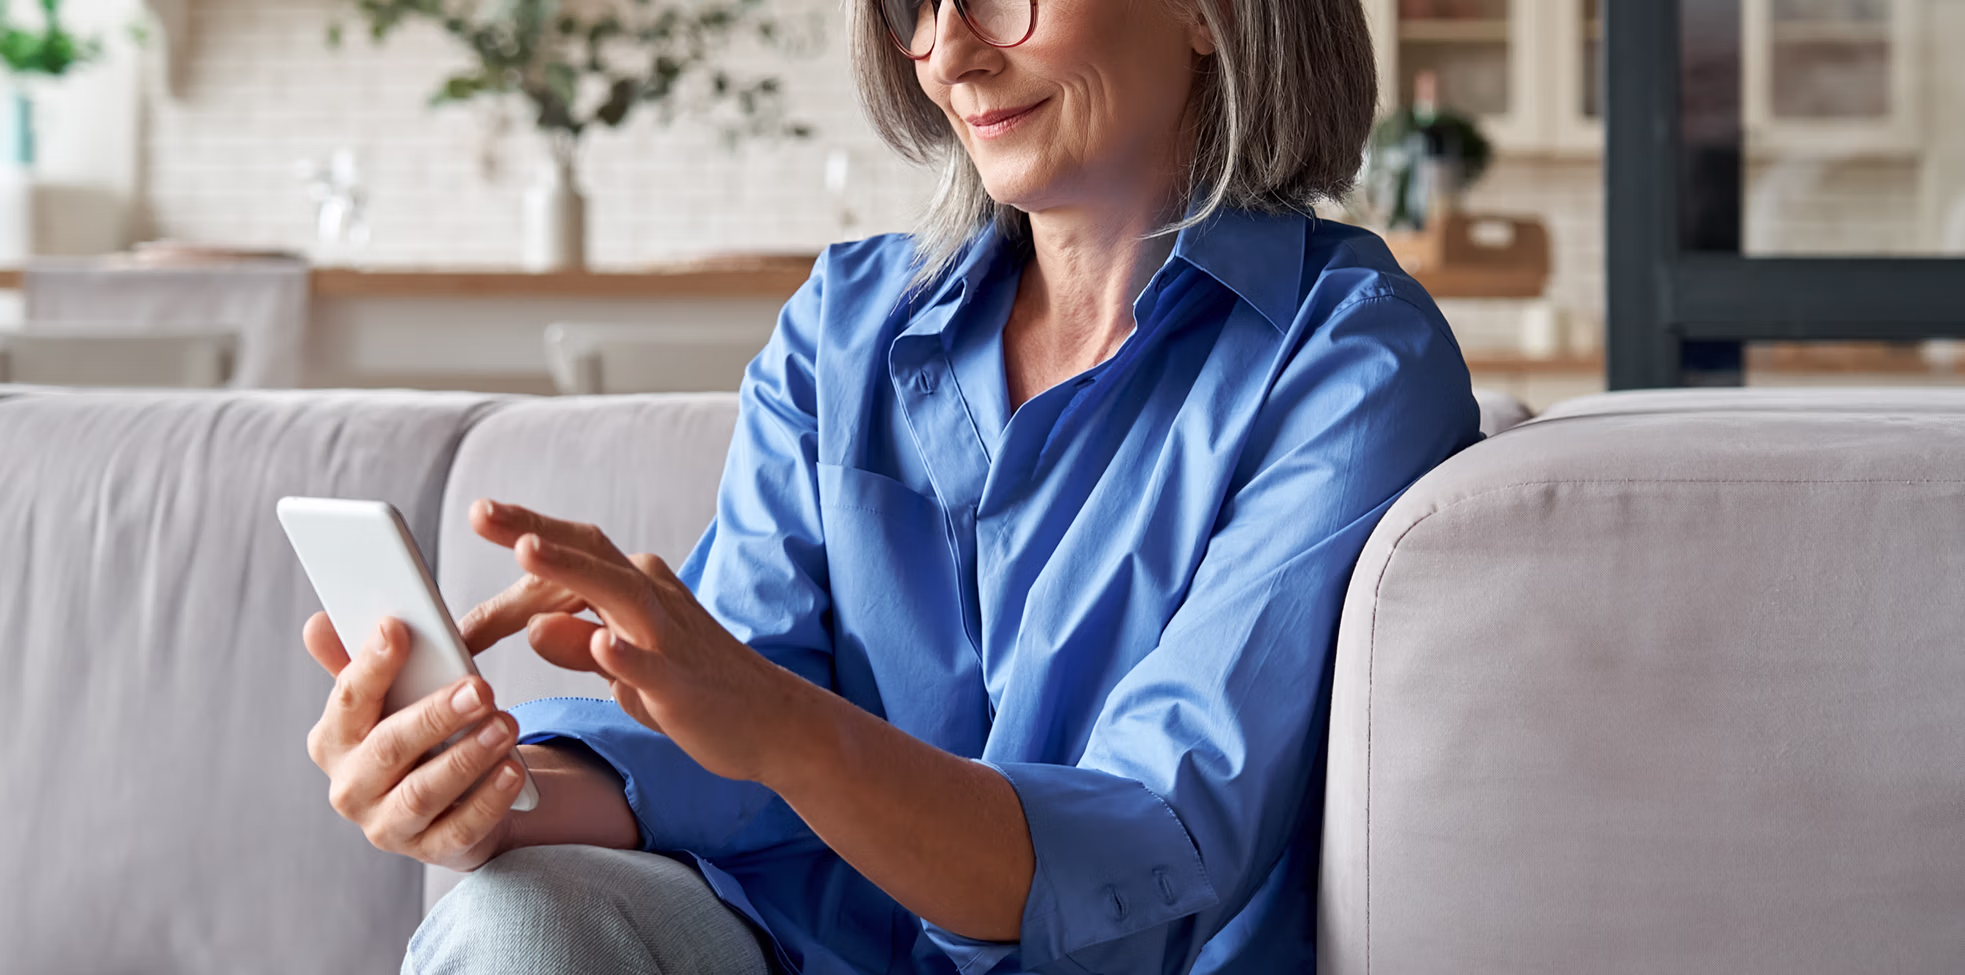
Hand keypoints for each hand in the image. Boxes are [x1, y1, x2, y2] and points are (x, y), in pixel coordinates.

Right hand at [301, 613, 526, 871]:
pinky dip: (488, 800)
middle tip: (480, 688)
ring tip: (506, 725)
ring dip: (467, 757)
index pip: (348, 700)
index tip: (398, 628)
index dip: (371, 664)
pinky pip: (460, 829)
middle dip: (435, 715)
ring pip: (423, 793)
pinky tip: (512, 771)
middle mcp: (351, 788)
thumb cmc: (414, 738)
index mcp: (334, 741)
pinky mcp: (430, 851)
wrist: (448, 803)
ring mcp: (387, 826)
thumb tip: (318, 624)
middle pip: (389, 748)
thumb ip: (360, 663)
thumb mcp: (389, 700)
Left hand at [469, 498, 810, 784]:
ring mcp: (670, 639)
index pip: (573, 557)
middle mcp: (653, 599)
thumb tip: (533, 626)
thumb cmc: (696, 691)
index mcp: (637, 588)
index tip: (480, 519)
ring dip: (572, 570)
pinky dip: (625, 653)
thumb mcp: (624, 667)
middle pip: (589, 554)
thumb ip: (579, 644)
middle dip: (533, 529)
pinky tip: (599, 644)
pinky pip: (651, 666)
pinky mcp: (683, 684)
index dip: (522, 544)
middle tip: (481, 511)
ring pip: (617, 593)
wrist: (775, 723)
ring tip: (525, 550)